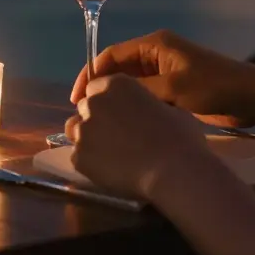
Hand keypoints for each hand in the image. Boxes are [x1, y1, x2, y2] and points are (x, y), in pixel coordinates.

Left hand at [67, 74, 212, 200]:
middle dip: (96, 118)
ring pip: (75, 129)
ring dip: (87, 137)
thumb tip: (143, 108)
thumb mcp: (168, 106)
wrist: (173, 170)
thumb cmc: (179, 136)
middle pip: (85, 107)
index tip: (117, 114)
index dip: (106, 101)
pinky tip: (107, 170)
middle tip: (115, 135)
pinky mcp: (78, 156)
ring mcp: (83, 129)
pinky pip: (77, 156)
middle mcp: (94, 102)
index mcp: (116, 84)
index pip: (97, 87)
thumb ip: (145, 102)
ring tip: (107, 153)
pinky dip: (89, 162)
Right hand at [70, 29, 254, 128]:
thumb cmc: (216, 87)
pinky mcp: (177, 88)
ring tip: (101, 121)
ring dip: (117, 99)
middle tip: (86, 113)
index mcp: (155, 45)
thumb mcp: (174, 88)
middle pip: (119, 68)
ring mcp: (168, 71)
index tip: (77, 98)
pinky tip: (126, 124)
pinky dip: (134, 106)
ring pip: (132, 84)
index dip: (90, 74)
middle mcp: (158, 54)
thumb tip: (107, 94)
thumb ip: (140, 89)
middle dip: (101, 88)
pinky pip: (147, 95)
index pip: (111, 55)